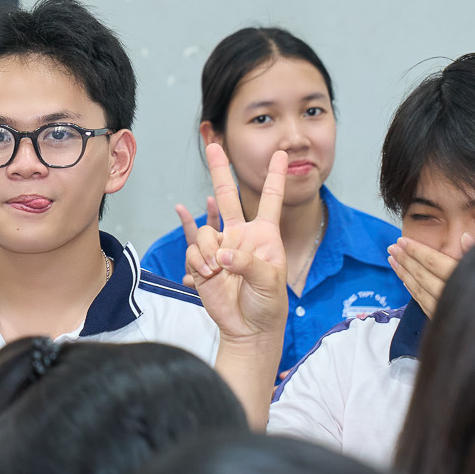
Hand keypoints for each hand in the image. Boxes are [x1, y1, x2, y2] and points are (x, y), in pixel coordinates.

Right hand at [181, 145, 289, 343]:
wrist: (248, 328)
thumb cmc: (269, 304)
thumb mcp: (270, 281)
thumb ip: (247, 263)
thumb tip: (221, 254)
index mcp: (264, 236)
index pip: (270, 200)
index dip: (275, 177)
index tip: (281, 153)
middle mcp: (240, 236)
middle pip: (229, 197)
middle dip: (219, 170)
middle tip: (212, 144)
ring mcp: (220, 248)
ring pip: (205, 233)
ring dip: (208, 253)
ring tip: (218, 272)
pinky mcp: (203, 262)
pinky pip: (192, 251)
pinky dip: (197, 261)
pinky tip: (203, 268)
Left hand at [387, 234, 471, 319]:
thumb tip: (464, 236)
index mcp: (466, 280)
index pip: (434, 262)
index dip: (416, 251)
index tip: (402, 241)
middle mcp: (453, 297)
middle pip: (423, 276)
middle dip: (406, 260)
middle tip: (392, 247)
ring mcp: (448, 312)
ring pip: (419, 291)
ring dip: (404, 274)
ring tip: (393, 260)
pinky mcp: (446, 322)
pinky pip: (424, 303)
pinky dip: (412, 291)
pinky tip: (406, 281)